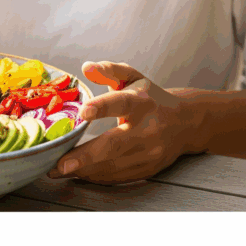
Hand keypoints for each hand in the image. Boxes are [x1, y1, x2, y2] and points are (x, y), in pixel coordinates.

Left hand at [47, 62, 197, 184]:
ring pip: (115, 165)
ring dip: (85, 171)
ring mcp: (150, 152)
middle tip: (60, 164)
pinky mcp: (149, 169)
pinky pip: (119, 177)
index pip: (121, 102)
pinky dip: (97, 177)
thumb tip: (86, 67)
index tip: (82, 113)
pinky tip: (79, 174)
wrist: (185, 123)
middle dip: (86, 156)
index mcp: (141, 101)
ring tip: (59, 170)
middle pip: (115, 144)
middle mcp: (148, 128)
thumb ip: (109, 71)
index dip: (101, 107)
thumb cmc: (151, 98)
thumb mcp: (133, 77)